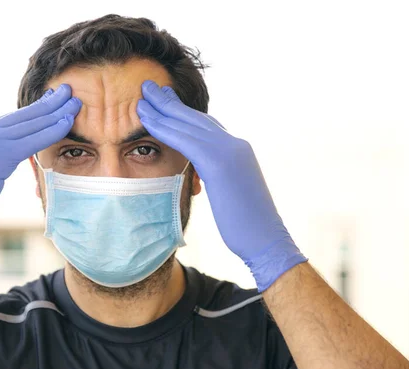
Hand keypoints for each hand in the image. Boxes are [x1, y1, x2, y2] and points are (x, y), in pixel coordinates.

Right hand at [0, 84, 81, 252]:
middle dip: (46, 103)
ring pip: (27, 125)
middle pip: (19, 116)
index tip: (48, 101)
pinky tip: (66, 124)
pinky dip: (50, 132)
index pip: (6, 121)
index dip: (30, 111)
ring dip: (54, 113)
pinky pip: (30, 142)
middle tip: (66, 91)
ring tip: (74, 102)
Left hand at [137, 80, 306, 290]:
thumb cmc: (248, 226)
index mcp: (238, 151)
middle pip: (195, 118)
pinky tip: (146, 119)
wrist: (266, 240)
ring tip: (142, 96)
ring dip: (161, 109)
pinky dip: (164, 128)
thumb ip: (219, 179)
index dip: (184, 113)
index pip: (206, 126)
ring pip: (188, 124)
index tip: (167, 102)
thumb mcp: (231, 195)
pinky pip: (185, 140)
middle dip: (170, 103)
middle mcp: (235, 144)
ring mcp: (230, 151)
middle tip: (149, 88)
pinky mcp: (220, 163)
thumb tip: (206, 179)